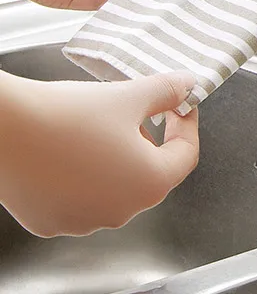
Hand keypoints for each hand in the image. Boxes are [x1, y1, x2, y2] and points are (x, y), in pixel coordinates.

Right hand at [0, 70, 198, 236]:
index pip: (185, 155)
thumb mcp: (129, 95)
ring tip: (100, 125)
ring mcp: (83, 221)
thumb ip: (167, 91)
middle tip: (139, 109)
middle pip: (151, 173)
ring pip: (116, 185)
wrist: (3, 129)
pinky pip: (82, 195)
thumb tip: (186, 86)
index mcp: (148, 184)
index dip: (186, 124)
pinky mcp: (51, 221)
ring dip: (118, 157)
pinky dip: (86, 173)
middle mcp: (119, 212)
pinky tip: (71, 148)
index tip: (179, 105)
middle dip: (150, 139)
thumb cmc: (67, 115)